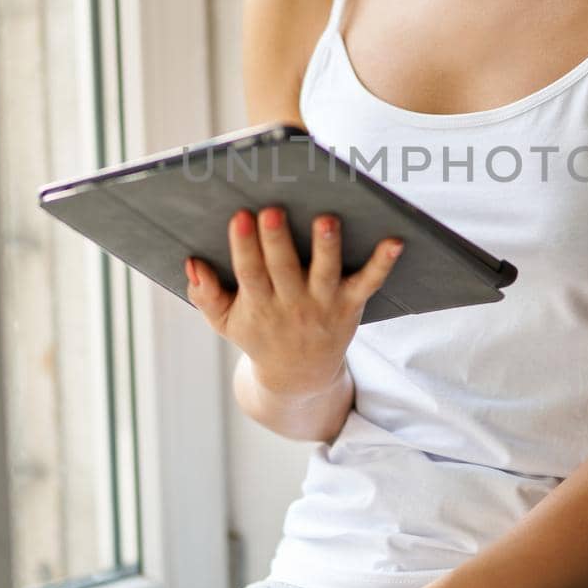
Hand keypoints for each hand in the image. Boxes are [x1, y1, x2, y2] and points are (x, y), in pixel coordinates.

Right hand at [185, 207, 403, 396]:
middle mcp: (292, 304)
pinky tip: (395, 240)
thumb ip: (205, 294)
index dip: (243, 246)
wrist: (298, 377)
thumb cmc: (258, 334)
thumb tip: (191, 263)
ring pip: (325, 273)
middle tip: (273, 211)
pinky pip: (369, 283)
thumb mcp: (224, 322)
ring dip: (326, 247)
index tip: (240, 216)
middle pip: (284, 269)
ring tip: (326, 220)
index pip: (249, 273)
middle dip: (277, 241)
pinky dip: (383, 263)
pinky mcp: (350, 304)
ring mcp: (323, 304)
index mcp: (258, 305)